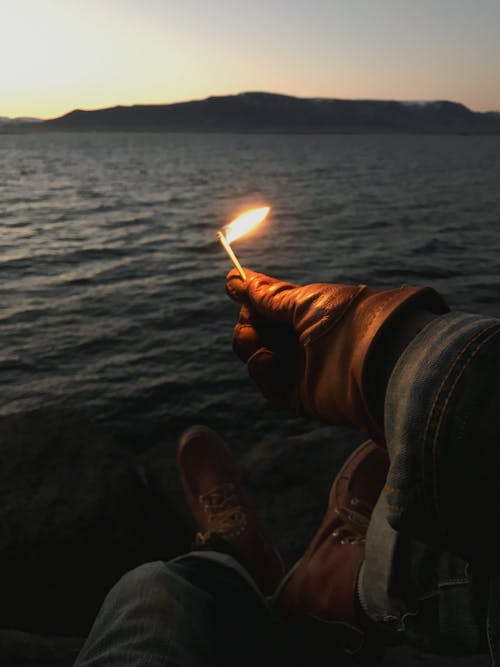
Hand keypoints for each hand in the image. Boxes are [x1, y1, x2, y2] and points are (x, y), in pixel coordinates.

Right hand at [226, 268, 446, 440]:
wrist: (374, 357)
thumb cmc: (344, 319)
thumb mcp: (302, 300)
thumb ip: (268, 296)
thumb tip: (235, 278)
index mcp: (306, 313)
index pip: (267, 307)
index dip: (251, 299)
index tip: (234, 286)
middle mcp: (302, 340)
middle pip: (256, 333)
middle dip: (247, 325)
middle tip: (252, 322)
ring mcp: (301, 368)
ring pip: (257, 358)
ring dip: (250, 346)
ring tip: (260, 344)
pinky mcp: (301, 396)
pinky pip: (268, 385)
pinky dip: (261, 370)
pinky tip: (267, 358)